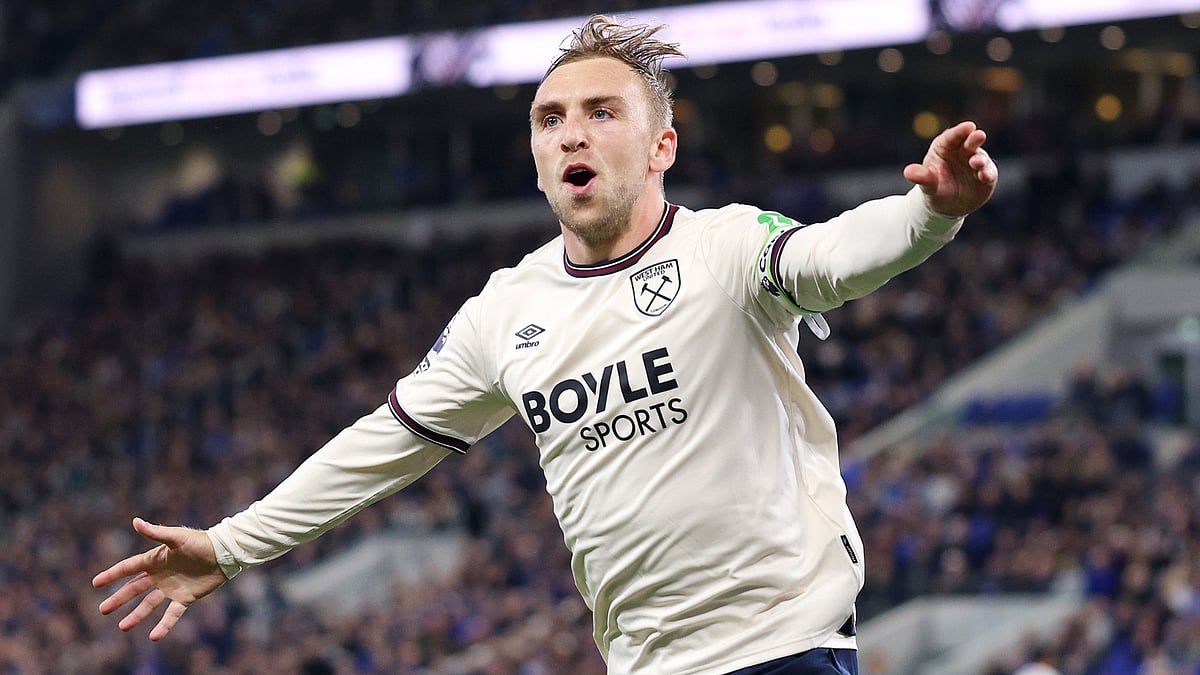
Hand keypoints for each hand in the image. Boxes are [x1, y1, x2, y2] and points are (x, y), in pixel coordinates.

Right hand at [92, 517, 226, 640]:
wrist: (223, 553)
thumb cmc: (200, 542)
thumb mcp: (176, 537)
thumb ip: (156, 533)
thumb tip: (135, 521)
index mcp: (155, 560)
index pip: (128, 568)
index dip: (112, 575)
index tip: (96, 583)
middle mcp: (159, 576)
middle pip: (134, 589)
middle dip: (118, 599)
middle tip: (102, 610)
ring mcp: (171, 588)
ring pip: (148, 605)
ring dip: (136, 616)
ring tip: (123, 627)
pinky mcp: (185, 598)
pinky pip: (171, 614)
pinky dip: (163, 626)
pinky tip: (154, 637)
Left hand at [903, 120, 998, 217]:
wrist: (948, 206)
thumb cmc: (935, 188)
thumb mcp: (928, 184)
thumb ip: (922, 177)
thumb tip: (908, 172)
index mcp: (944, 147)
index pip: (951, 137)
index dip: (959, 131)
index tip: (968, 126)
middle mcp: (962, 151)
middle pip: (968, 142)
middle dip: (974, 139)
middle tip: (978, 135)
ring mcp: (975, 162)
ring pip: (980, 157)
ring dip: (980, 159)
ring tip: (976, 162)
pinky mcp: (987, 174)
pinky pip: (989, 172)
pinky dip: (987, 173)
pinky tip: (984, 176)